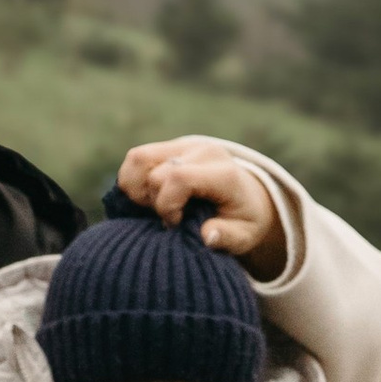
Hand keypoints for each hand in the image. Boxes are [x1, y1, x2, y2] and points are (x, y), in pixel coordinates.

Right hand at [116, 139, 286, 276]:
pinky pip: (136, 158)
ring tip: (155, 207)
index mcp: (222, 173)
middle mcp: (201, 151)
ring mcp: (183, 145)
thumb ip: (228, 237)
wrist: (248, 195)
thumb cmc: (243, 219)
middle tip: (171, 220)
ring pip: (138, 159)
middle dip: (155, 204)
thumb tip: (207, 236)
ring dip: (137, 190)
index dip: (168, 205)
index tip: (176, 224)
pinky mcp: (170, 146)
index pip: (179, 178)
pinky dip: (133, 181)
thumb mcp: (244, 235)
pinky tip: (149, 198)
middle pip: (155, 174)